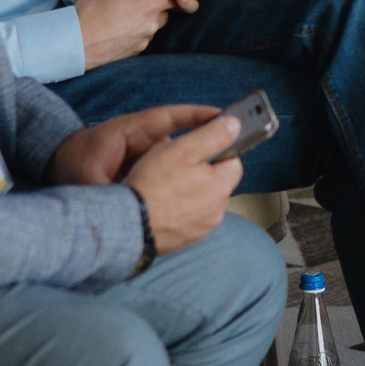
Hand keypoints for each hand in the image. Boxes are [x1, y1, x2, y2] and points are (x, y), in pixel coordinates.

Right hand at [74, 0, 174, 64]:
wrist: (75, 43)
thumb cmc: (92, 11)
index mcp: (149, 6)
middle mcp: (153, 25)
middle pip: (165, 11)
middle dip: (153, 4)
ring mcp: (145, 41)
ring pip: (153, 25)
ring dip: (144, 18)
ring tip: (121, 14)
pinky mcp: (137, 52)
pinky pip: (143, 37)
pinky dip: (136, 31)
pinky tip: (118, 28)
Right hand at [121, 106, 248, 251]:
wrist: (130, 224)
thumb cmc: (153, 185)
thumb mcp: (182, 150)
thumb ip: (212, 136)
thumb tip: (234, 126)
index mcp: (221, 186)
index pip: (234, 162)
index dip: (217, 152)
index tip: (196, 151)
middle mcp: (218, 211)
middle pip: (218, 184)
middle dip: (202, 174)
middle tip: (175, 169)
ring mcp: (202, 228)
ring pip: (203, 203)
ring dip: (190, 194)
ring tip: (165, 188)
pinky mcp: (187, 239)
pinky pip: (189, 220)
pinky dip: (180, 212)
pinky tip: (162, 207)